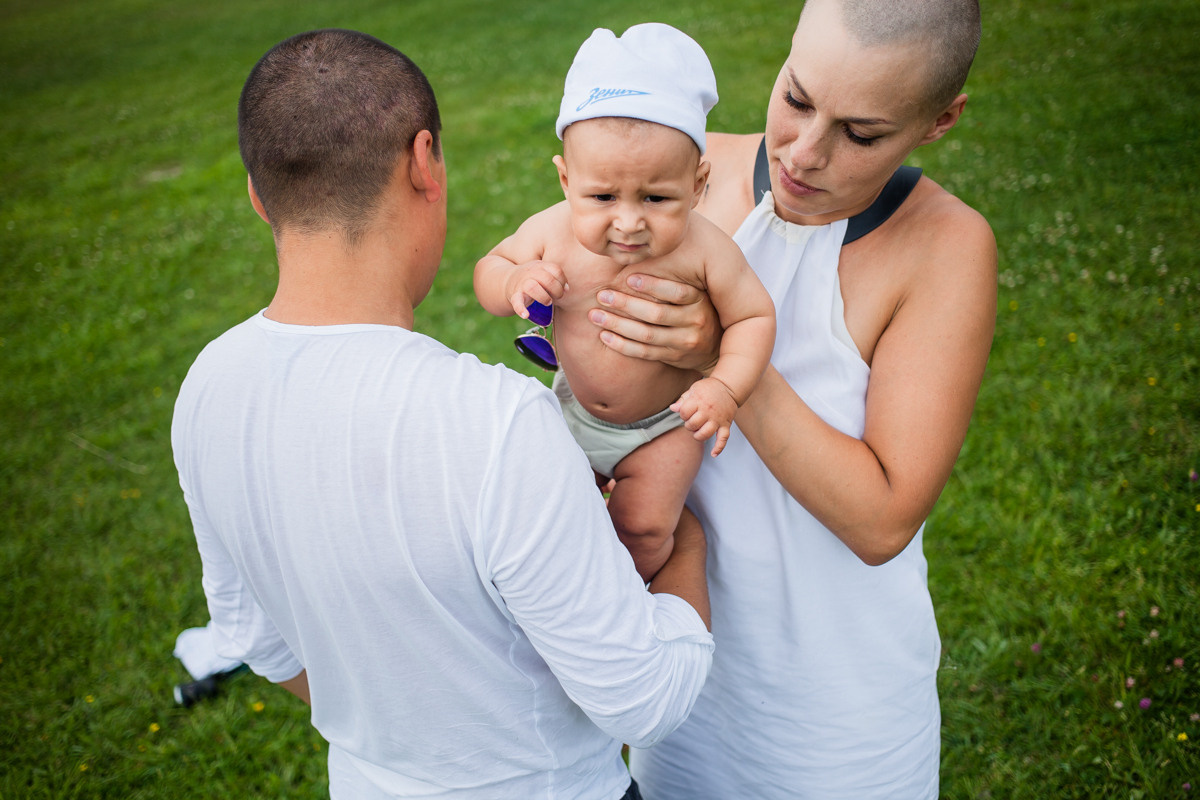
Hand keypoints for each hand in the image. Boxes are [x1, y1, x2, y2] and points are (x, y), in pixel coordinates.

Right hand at [507, 260, 566, 317]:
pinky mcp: (515, 296)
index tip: (563, 288)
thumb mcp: (544, 272)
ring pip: (533, 287)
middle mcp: (530, 273)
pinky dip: (521, 309)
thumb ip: (556, 278)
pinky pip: (517, 302)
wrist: (508, 280)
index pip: (556, 270)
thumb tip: (567, 289)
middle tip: (556, 297)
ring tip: (548, 302)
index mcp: (540, 266)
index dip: (562, 281)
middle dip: (557, 290)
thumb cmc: (532, 278)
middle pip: (547, 279)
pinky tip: (525, 315)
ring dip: (544, 297)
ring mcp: (522, 284)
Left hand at [588, 273, 720, 371]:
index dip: (653, 285)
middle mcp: (695, 322)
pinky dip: (622, 345)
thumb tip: (639, 256)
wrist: (716, 347)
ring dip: (618, 324)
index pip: (677, 292)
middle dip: (626, 304)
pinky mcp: (674, 357)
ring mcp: (684, 342)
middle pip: (656, 314)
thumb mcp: (696, 293)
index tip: (629, 278)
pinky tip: (605, 336)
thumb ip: (675, 280)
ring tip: (595, 315)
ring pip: (647, 335)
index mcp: (699, 301)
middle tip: (602, 296)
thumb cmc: (696, 310)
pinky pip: (644, 353)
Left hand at [671, 377, 737, 456]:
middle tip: (692, 421)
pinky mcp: (726, 424)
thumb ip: (683, 400)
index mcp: (699, 401)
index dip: (682, 414)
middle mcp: (708, 411)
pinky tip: (713, 454)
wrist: (728, 386)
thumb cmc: (708, 388)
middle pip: (693, 424)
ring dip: (698, 436)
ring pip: (706, 433)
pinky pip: (723, 438)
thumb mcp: (694, 389)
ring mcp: (718, 419)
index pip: (684, 413)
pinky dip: (719, 448)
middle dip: (689, 425)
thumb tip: (672, 408)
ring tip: (698, 432)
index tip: (687, 411)